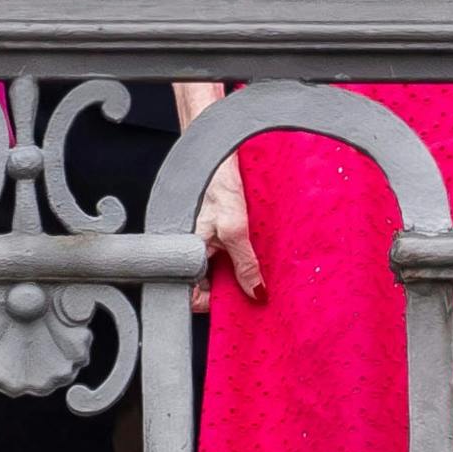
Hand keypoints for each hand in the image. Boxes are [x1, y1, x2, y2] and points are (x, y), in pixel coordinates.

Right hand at [192, 156, 264, 310]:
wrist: (217, 148)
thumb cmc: (214, 180)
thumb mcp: (234, 227)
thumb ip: (244, 262)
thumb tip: (255, 291)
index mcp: (189, 250)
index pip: (194, 293)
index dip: (214, 302)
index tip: (238, 303)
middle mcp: (195, 245)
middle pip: (211, 281)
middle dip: (233, 286)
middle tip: (257, 287)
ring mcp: (207, 234)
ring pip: (224, 264)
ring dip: (243, 267)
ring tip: (262, 267)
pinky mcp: (220, 222)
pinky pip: (232, 246)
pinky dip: (246, 250)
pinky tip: (260, 246)